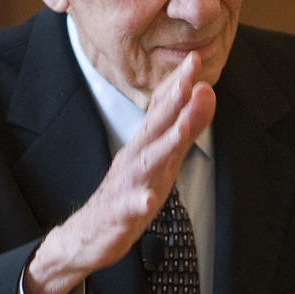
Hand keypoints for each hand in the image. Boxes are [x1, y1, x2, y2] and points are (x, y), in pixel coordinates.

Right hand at [23, 51, 214, 293]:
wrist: (88, 235)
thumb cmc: (130, 193)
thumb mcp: (163, 160)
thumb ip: (185, 129)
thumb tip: (206, 93)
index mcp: (146, 145)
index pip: (163, 110)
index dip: (179, 86)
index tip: (195, 58)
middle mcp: (135, 159)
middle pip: (155, 128)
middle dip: (173, 103)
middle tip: (190, 79)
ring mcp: (126, 185)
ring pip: (146, 163)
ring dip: (164, 145)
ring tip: (182, 130)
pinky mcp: (120, 214)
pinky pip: (130, 208)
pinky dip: (139, 202)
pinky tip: (148, 199)